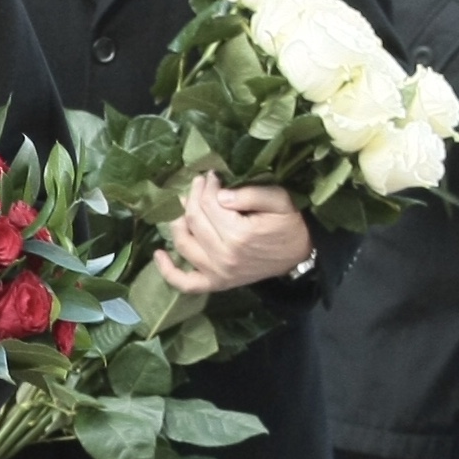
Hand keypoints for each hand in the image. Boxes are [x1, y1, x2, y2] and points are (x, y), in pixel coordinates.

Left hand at [152, 176, 311, 293]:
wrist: (300, 253)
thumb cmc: (289, 224)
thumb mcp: (279, 200)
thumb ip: (251, 194)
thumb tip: (220, 194)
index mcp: (239, 234)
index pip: (209, 203)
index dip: (206, 185)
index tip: (210, 175)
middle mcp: (224, 256)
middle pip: (194, 220)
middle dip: (193, 196)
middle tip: (198, 183)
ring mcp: (217, 273)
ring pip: (184, 243)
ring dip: (178, 222)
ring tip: (184, 205)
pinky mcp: (216, 283)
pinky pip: (185, 283)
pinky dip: (168, 272)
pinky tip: (159, 254)